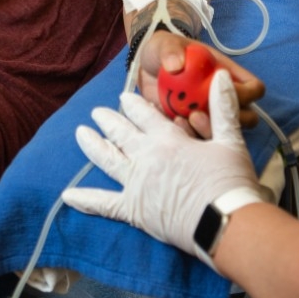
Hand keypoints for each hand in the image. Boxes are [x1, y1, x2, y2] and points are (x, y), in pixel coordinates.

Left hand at [63, 70, 264, 260]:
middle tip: (97, 111)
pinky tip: (68, 195)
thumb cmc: (230, 181)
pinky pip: (105, 204)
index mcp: (167, 138)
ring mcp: (137, 184)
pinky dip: (85, 199)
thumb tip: (219, 75)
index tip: (124, 97)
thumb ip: (223, 106)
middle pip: (122, 133)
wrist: (224, 222)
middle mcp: (146, 157)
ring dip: (93, 145)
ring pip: (108, 160)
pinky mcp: (134, 211)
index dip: (133, 105)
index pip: (145, 115)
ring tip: (80, 133)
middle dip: (109, 120)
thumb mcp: (230, 139)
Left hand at [136, 29, 264, 136]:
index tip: (221, 91)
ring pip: (225, 135)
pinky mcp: (192, 129)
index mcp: (227, 75)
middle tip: (204, 111)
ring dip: (209, 131)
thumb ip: (170, 51)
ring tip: (187, 118)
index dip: (247, 93)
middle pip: (247, 118)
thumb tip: (175, 64)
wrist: (145, 69)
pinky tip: (172, 124)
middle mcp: (223, 98)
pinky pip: (199, 140)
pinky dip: (189, 136)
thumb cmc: (163, 52)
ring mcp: (209, 116)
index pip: (254, 88)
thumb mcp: (165, 45)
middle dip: (231, 120)